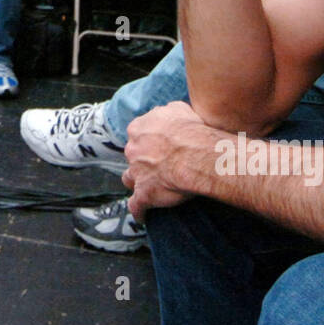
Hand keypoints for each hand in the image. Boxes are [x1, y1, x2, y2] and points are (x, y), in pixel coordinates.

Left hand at [122, 101, 217, 220]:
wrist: (195, 154)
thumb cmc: (190, 130)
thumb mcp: (178, 109)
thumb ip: (167, 112)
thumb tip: (167, 113)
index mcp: (138, 129)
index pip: (137, 134)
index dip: (147, 140)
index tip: (157, 144)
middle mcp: (133, 150)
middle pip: (132, 156)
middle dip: (141, 160)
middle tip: (157, 164)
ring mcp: (136, 173)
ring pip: (129, 179)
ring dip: (136, 182)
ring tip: (147, 187)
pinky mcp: (144, 194)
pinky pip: (136, 206)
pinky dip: (139, 211)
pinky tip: (143, 215)